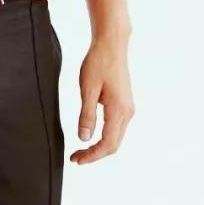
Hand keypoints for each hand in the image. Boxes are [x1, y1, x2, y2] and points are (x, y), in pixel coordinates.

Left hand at [70, 34, 134, 163]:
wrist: (112, 45)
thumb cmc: (98, 63)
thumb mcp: (87, 89)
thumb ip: (86, 115)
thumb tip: (84, 138)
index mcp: (118, 110)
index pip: (107, 144)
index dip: (92, 155)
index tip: (76, 159)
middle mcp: (127, 112)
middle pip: (114, 145)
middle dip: (95, 154)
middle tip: (76, 157)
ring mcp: (128, 109)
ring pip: (116, 138)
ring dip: (100, 147)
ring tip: (81, 149)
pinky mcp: (125, 104)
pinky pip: (117, 128)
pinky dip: (105, 137)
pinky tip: (91, 136)